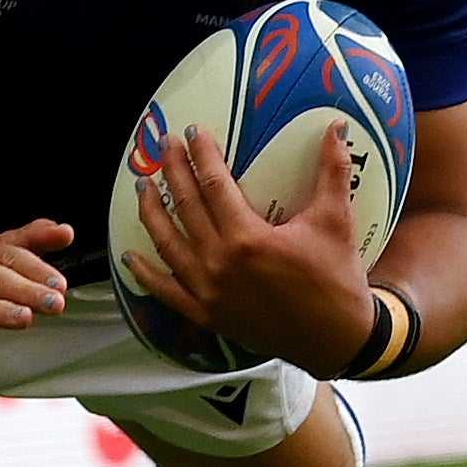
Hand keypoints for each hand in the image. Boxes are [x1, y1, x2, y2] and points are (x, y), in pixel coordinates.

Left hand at [124, 123, 373, 374]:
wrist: (335, 339)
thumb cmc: (337, 279)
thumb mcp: (335, 220)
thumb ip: (333, 170)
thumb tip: (337, 126)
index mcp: (248, 238)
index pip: (214, 184)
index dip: (201, 155)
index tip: (191, 133)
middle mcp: (220, 263)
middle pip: (186, 207)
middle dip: (173, 172)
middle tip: (165, 146)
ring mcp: (208, 292)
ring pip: (168, 244)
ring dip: (152, 212)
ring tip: (143, 187)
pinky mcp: (206, 315)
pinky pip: (166, 291)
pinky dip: (145, 273)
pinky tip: (129, 256)